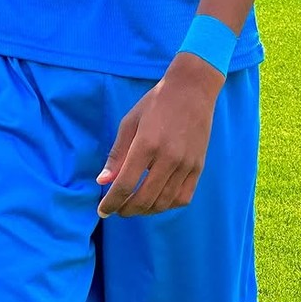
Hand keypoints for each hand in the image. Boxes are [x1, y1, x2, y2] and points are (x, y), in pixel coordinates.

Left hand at [96, 52, 223, 217]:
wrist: (192, 90)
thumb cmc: (155, 103)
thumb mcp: (130, 122)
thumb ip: (116, 154)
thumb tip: (102, 181)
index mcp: (147, 144)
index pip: (125, 184)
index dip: (111, 202)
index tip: (102, 211)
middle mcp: (168, 158)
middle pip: (144, 198)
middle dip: (126, 210)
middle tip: (116, 210)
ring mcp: (186, 164)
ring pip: (163, 202)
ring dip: (145, 210)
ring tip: (133, 207)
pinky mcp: (198, 167)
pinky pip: (183, 197)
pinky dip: (167, 205)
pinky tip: (156, 201)